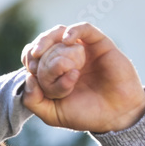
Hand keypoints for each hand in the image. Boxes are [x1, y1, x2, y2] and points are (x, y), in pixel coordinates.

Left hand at [20, 23, 144, 132]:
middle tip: (35, 58)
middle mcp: (67, 58)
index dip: (28, 58)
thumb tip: (28, 77)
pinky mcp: (100, 44)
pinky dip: (74, 30)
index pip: (34, 55)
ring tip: (42, 51)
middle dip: (36, 47)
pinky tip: (67, 40)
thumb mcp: (52, 114)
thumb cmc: (85, 115)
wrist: (116, 116)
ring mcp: (83, 50)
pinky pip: (85, 29)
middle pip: (45, 41)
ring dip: (48, 38)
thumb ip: (33, 101)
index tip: (31, 70)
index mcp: (54, 72)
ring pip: (61, 32)